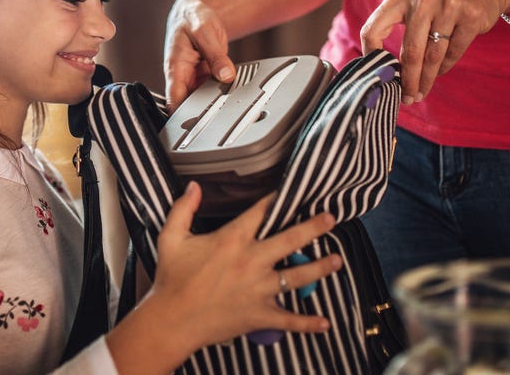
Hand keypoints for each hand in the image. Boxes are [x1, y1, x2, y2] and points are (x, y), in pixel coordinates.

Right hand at [147, 182, 340, 352]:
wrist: (171, 320)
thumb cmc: (171, 280)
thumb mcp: (172, 237)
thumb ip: (184, 208)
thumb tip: (194, 186)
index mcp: (232, 240)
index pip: (261, 212)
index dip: (276, 199)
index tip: (289, 191)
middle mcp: (251, 261)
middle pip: (291, 239)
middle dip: (314, 227)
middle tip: (331, 218)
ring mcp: (259, 289)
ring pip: (298, 276)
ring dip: (320, 267)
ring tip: (337, 260)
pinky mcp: (260, 314)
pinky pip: (290, 320)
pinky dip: (308, 322)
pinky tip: (325, 322)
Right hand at [164, 0, 236, 111]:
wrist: (196, 10)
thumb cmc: (193, 17)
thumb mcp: (205, 32)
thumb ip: (216, 55)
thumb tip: (225, 75)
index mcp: (174, 66)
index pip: (173, 99)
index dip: (181, 115)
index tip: (194, 125)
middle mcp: (181, 76)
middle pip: (187, 104)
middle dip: (201, 113)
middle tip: (220, 119)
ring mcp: (193, 77)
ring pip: (201, 99)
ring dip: (213, 104)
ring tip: (228, 108)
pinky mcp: (203, 76)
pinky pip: (211, 90)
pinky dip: (220, 94)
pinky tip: (231, 95)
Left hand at [360, 0, 509, 103]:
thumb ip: (400, 20)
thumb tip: (386, 63)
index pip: (373, 28)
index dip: (370, 53)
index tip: (376, 72)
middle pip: (410, 51)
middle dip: (407, 79)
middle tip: (406, 97)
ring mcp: (449, 6)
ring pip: (433, 55)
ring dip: (426, 79)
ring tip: (421, 92)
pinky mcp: (471, 17)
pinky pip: (453, 52)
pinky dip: (445, 66)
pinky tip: (440, 71)